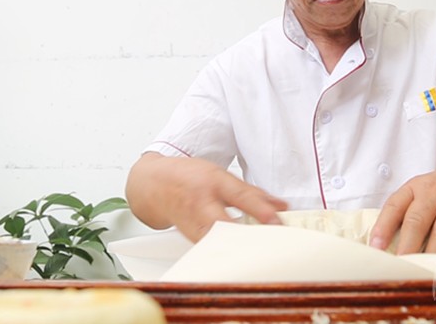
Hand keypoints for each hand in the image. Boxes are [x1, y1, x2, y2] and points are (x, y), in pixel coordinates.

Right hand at [126, 152, 288, 241]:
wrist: (154, 185)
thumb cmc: (189, 177)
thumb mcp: (220, 175)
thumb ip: (251, 192)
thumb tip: (281, 206)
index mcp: (212, 181)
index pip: (239, 195)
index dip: (260, 209)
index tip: (278, 221)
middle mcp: (201, 203)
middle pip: (226, 224)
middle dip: (248, 236)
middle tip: (271, 245)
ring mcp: (193, 223)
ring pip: (218, 242)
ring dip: (240, 250)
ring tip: (261, 256)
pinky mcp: (189, 239)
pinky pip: (210, 249)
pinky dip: (227, 255)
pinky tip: (242, 261)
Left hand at [369, 122, 435, 255]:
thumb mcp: (420, 191)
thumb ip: (404, 213)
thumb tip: (384, 244)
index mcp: (415, 187)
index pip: (394, 206)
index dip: (383, 227)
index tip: (375, 247)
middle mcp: (435, 193)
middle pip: (417, 220)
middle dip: (407, 245)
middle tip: (399, 264)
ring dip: (431, 254)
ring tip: (422, 270)